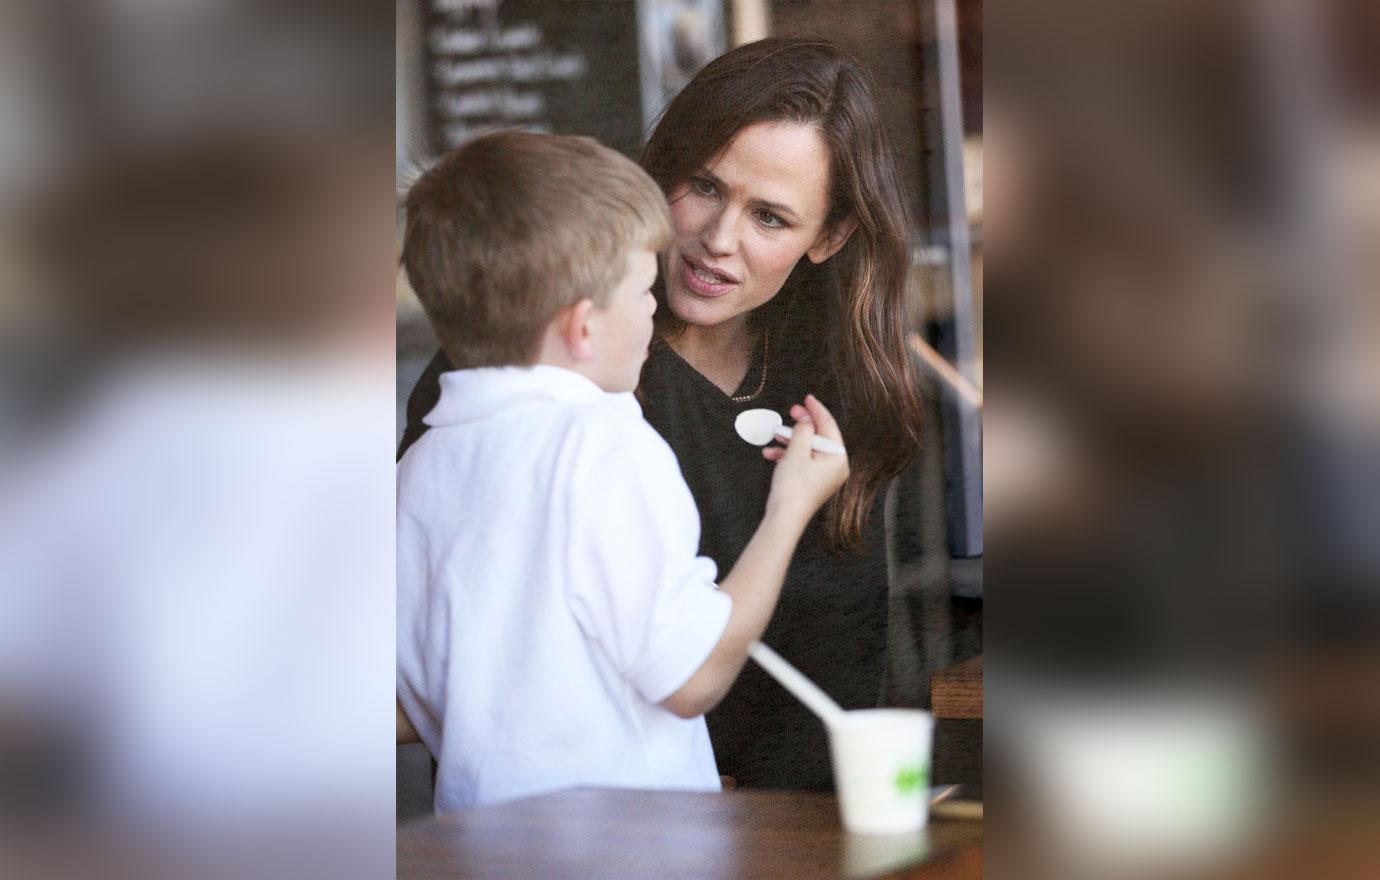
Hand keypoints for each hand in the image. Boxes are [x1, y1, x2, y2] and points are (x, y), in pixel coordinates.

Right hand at [762, 394, 848, 523]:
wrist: (784, 518)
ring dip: (790, 441)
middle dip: (800, 426)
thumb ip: (802, 429)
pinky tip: (771, 453)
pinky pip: (801, 462)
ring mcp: (824, 476)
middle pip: (818, 437)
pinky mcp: (811, 482)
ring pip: (807, 449)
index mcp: (838, 458)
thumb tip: (805, 416)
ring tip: (775, 435)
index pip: (829, 426)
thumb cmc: (793, 486)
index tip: (807, 398)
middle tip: (790, 413)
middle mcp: (835, 467)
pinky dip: (787, 456)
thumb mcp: (796, 450)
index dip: (816, 410)